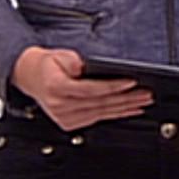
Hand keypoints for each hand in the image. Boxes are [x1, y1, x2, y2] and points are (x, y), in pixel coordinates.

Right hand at [10, 46, 151, 131]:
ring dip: (125, 108)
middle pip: (100, 103)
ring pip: (102, 113)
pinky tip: (129, 111)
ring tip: (144, 102)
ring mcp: (65, 117)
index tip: (131, 82)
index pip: (91, 89)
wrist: (32, 77)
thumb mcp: (60, 54)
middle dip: (126, 98)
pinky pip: (98, 118)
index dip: (113, 86)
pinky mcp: (70, 123)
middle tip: (146, 94)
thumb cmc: (49, 65)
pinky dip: (116, 114)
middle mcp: (60, 106)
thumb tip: (85, 68)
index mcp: (56, 87)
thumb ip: (73, 61)